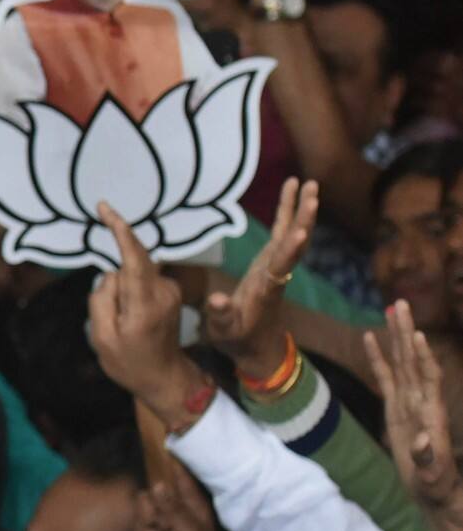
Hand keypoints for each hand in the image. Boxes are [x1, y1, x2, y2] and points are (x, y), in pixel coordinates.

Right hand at [88, 203, 202, 429]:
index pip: (133, 257)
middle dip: (113, 284)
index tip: (104, 208)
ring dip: (121, 292)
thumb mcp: (102, 338)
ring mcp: (170, 291)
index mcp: (145, 304)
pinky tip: (131, 321)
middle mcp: (163, 291)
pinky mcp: (171, 291)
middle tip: (113, 318)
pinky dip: (129, 293)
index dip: (120, 230)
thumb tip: (110, 274)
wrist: (165, 378)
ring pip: (132, 274)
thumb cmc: (129, 363)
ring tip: (123, 327)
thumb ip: (101, 300)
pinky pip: (140, 280)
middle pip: (128, 265)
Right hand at [203, 178, 317, 378]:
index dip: (290, 249)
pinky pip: (282, 232)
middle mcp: (276, 274)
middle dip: (304, 218)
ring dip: (301, 209)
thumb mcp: (224, 331)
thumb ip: (221, 315)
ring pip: (292, 234)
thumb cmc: (237, 340)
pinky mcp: (270, 261)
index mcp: (266, 290)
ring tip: (308, 182)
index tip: (301, 229)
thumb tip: (218, 299)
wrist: (257, 348)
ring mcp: (275, 265)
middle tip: (313, 190)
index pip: (280, 266)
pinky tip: (292, 191)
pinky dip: (287, 212)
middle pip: (294, 244)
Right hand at [365, 302, 462, 518]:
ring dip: (396, 335)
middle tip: (401, 303)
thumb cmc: (435, 484)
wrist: (432, 490)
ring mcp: (408, 402)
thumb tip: (422, 440)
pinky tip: (372, 337)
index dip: (423, 357)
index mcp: (431, 413)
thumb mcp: (432, 475)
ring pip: (401, 362)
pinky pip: (385, 377)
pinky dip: (379, 357)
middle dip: (407, 332)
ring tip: (392, 308)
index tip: (417, 335)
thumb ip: (426, 457)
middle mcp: (420, 401)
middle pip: (413, 360)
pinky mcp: (396, 407)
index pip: (428, 378)